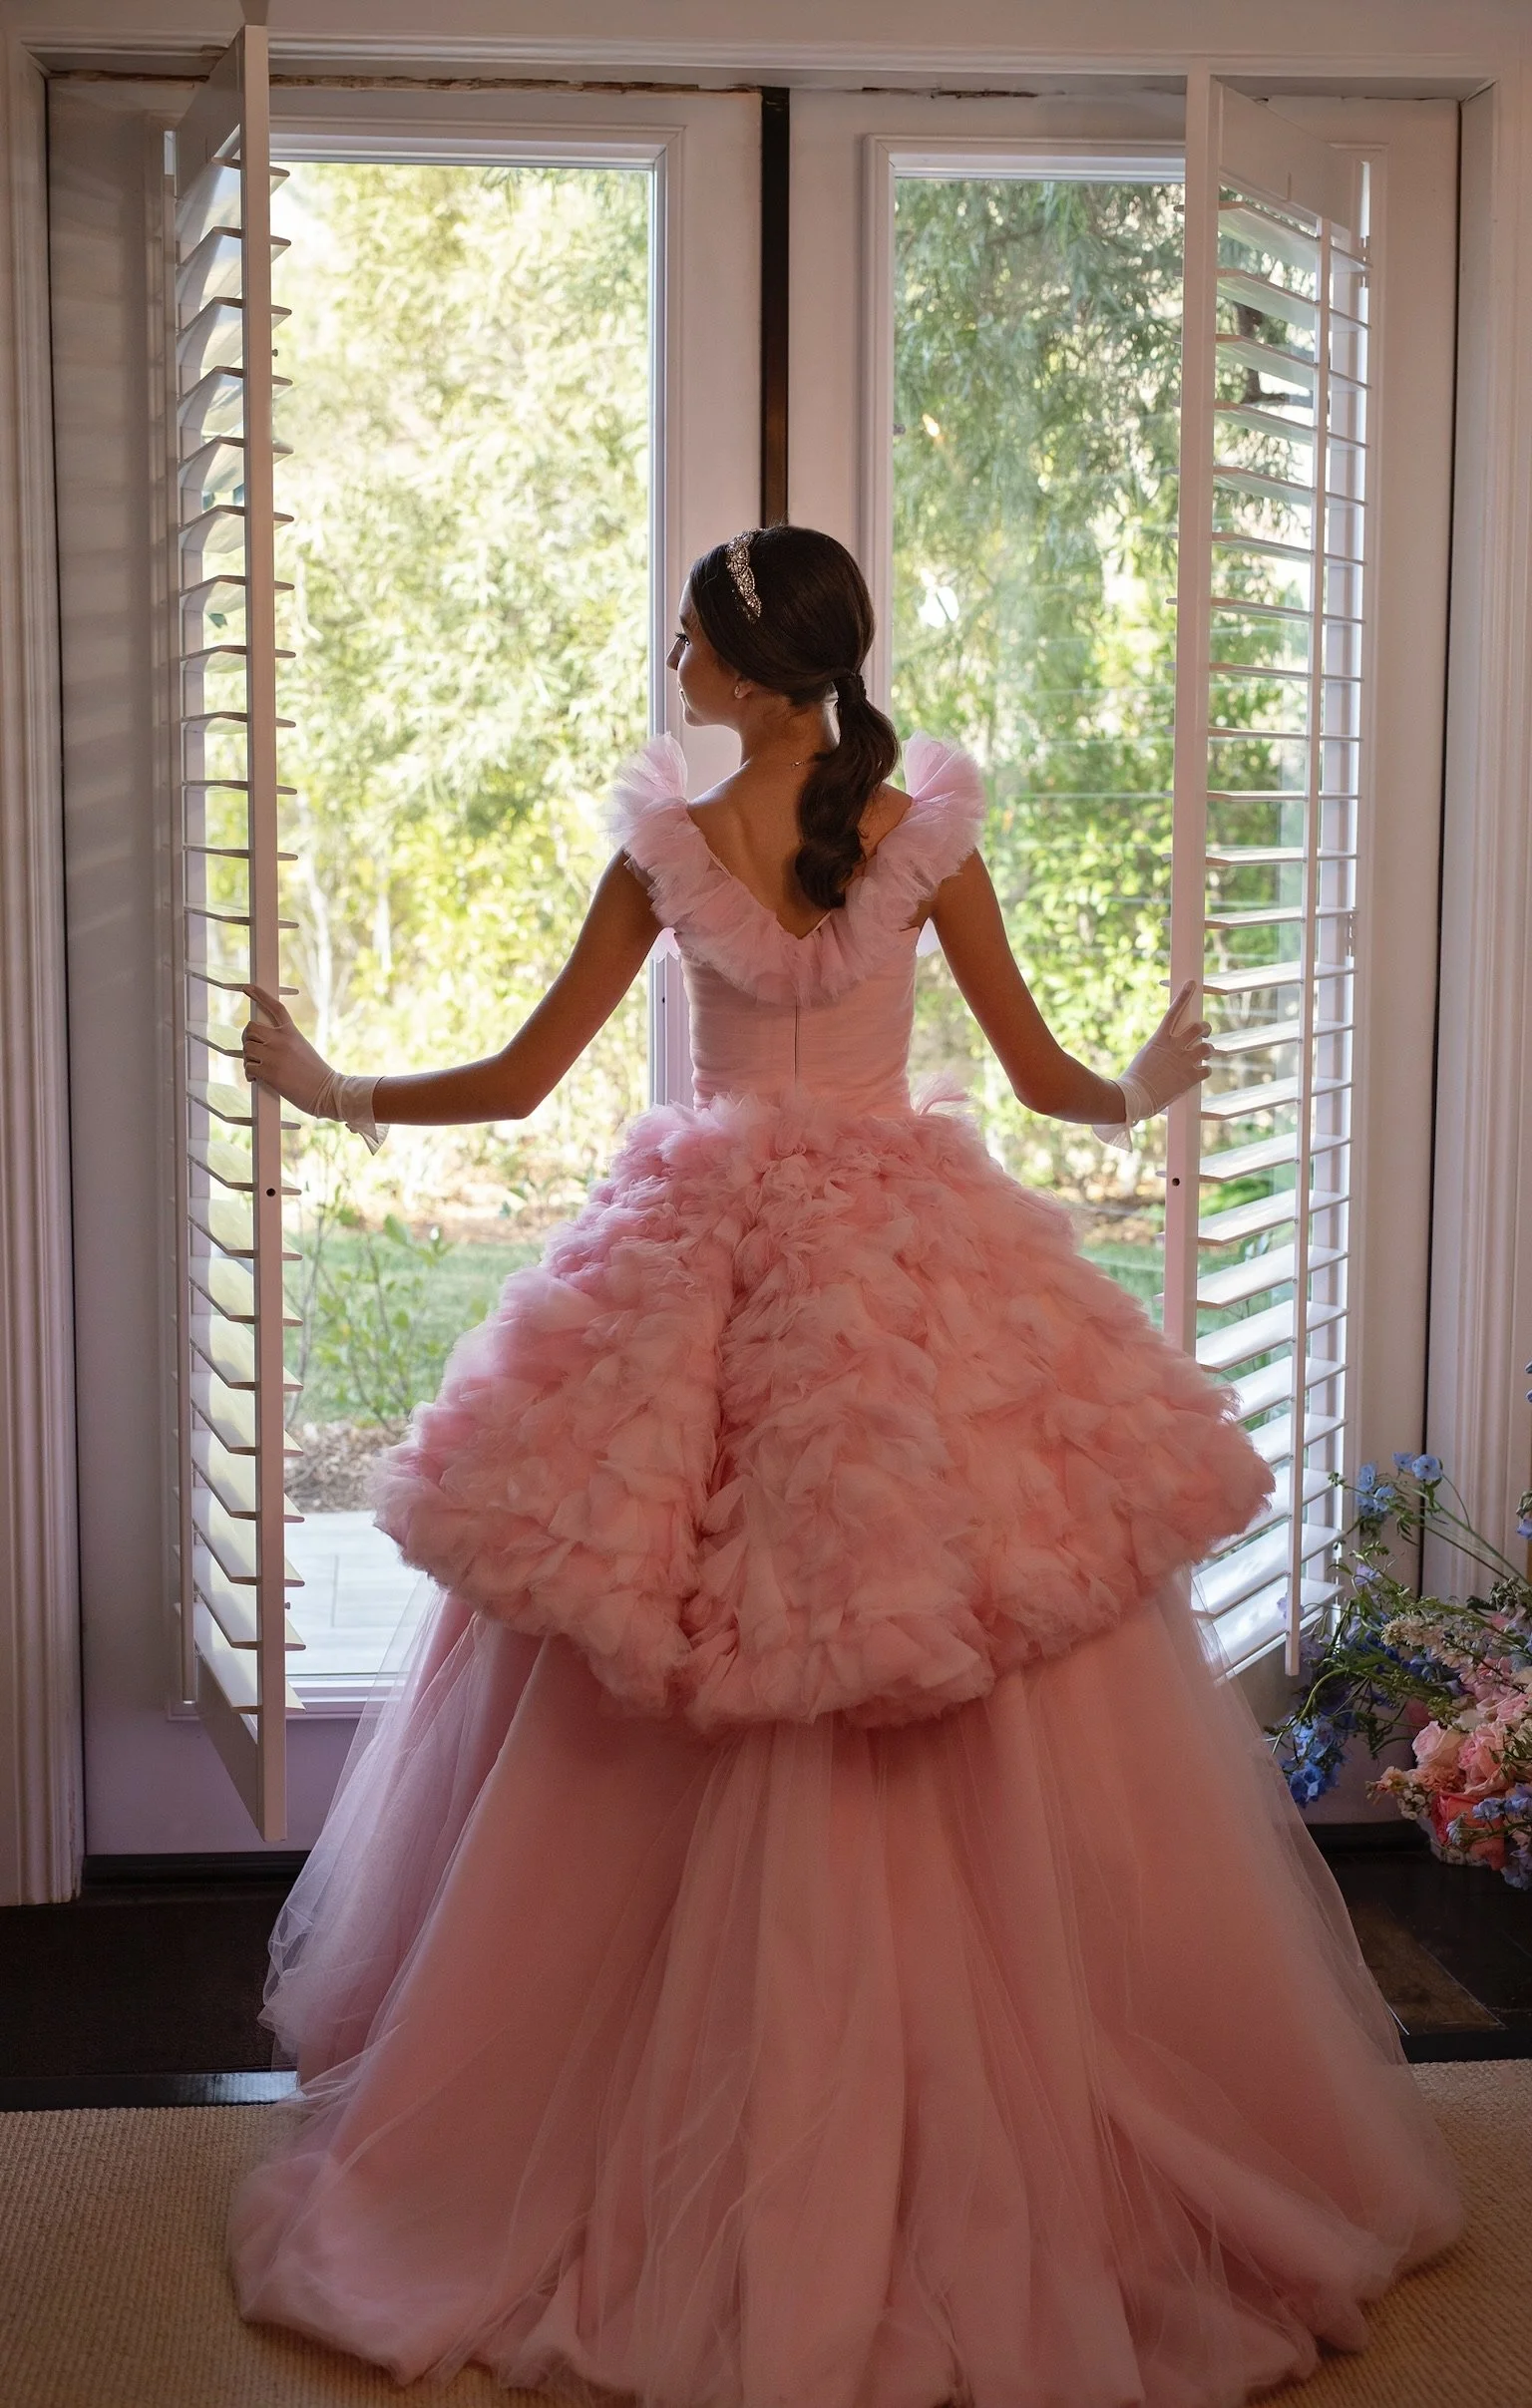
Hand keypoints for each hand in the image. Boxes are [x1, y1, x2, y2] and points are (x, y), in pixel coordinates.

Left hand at [241, 985, 335, 1115]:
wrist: (327, 1091)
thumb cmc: (317, 1074)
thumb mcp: (303, 1048)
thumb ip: (285, 1042)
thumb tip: (262, 1047)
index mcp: (291, 1032)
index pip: (274, 1007)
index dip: (259, 995)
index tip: (247, 987)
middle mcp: (280, 1039)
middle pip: (250, 1028)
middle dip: (247, 1038)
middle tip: (252, 1049)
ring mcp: (273, 1055)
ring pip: (246, 1048)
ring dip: (248, 1059)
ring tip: (258, 1067)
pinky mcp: (268, 1072)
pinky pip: (248, 1067)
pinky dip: (250, 1074)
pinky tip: (257, 1079)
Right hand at [1122, 978, 1213, 1114]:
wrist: (1133, 1097)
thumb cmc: (1132, 1080)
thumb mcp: (1144, 1058)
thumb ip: (1158, 1052)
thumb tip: (1165, 1055)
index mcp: (1160, 1039)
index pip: (1174, 1011)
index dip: (1184, 995)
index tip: (1192, 984)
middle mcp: (1174, 1046)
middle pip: (1199, 1027)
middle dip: (1205, 1028)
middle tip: (1205, 1033)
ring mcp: (1185, 1061)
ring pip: (1208, 1047)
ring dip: (1207, 1050)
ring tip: (1204, 1055)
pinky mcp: (1191, 1077)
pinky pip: (1207, 1070)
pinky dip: (1205, 1071)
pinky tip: (1199, 1074)